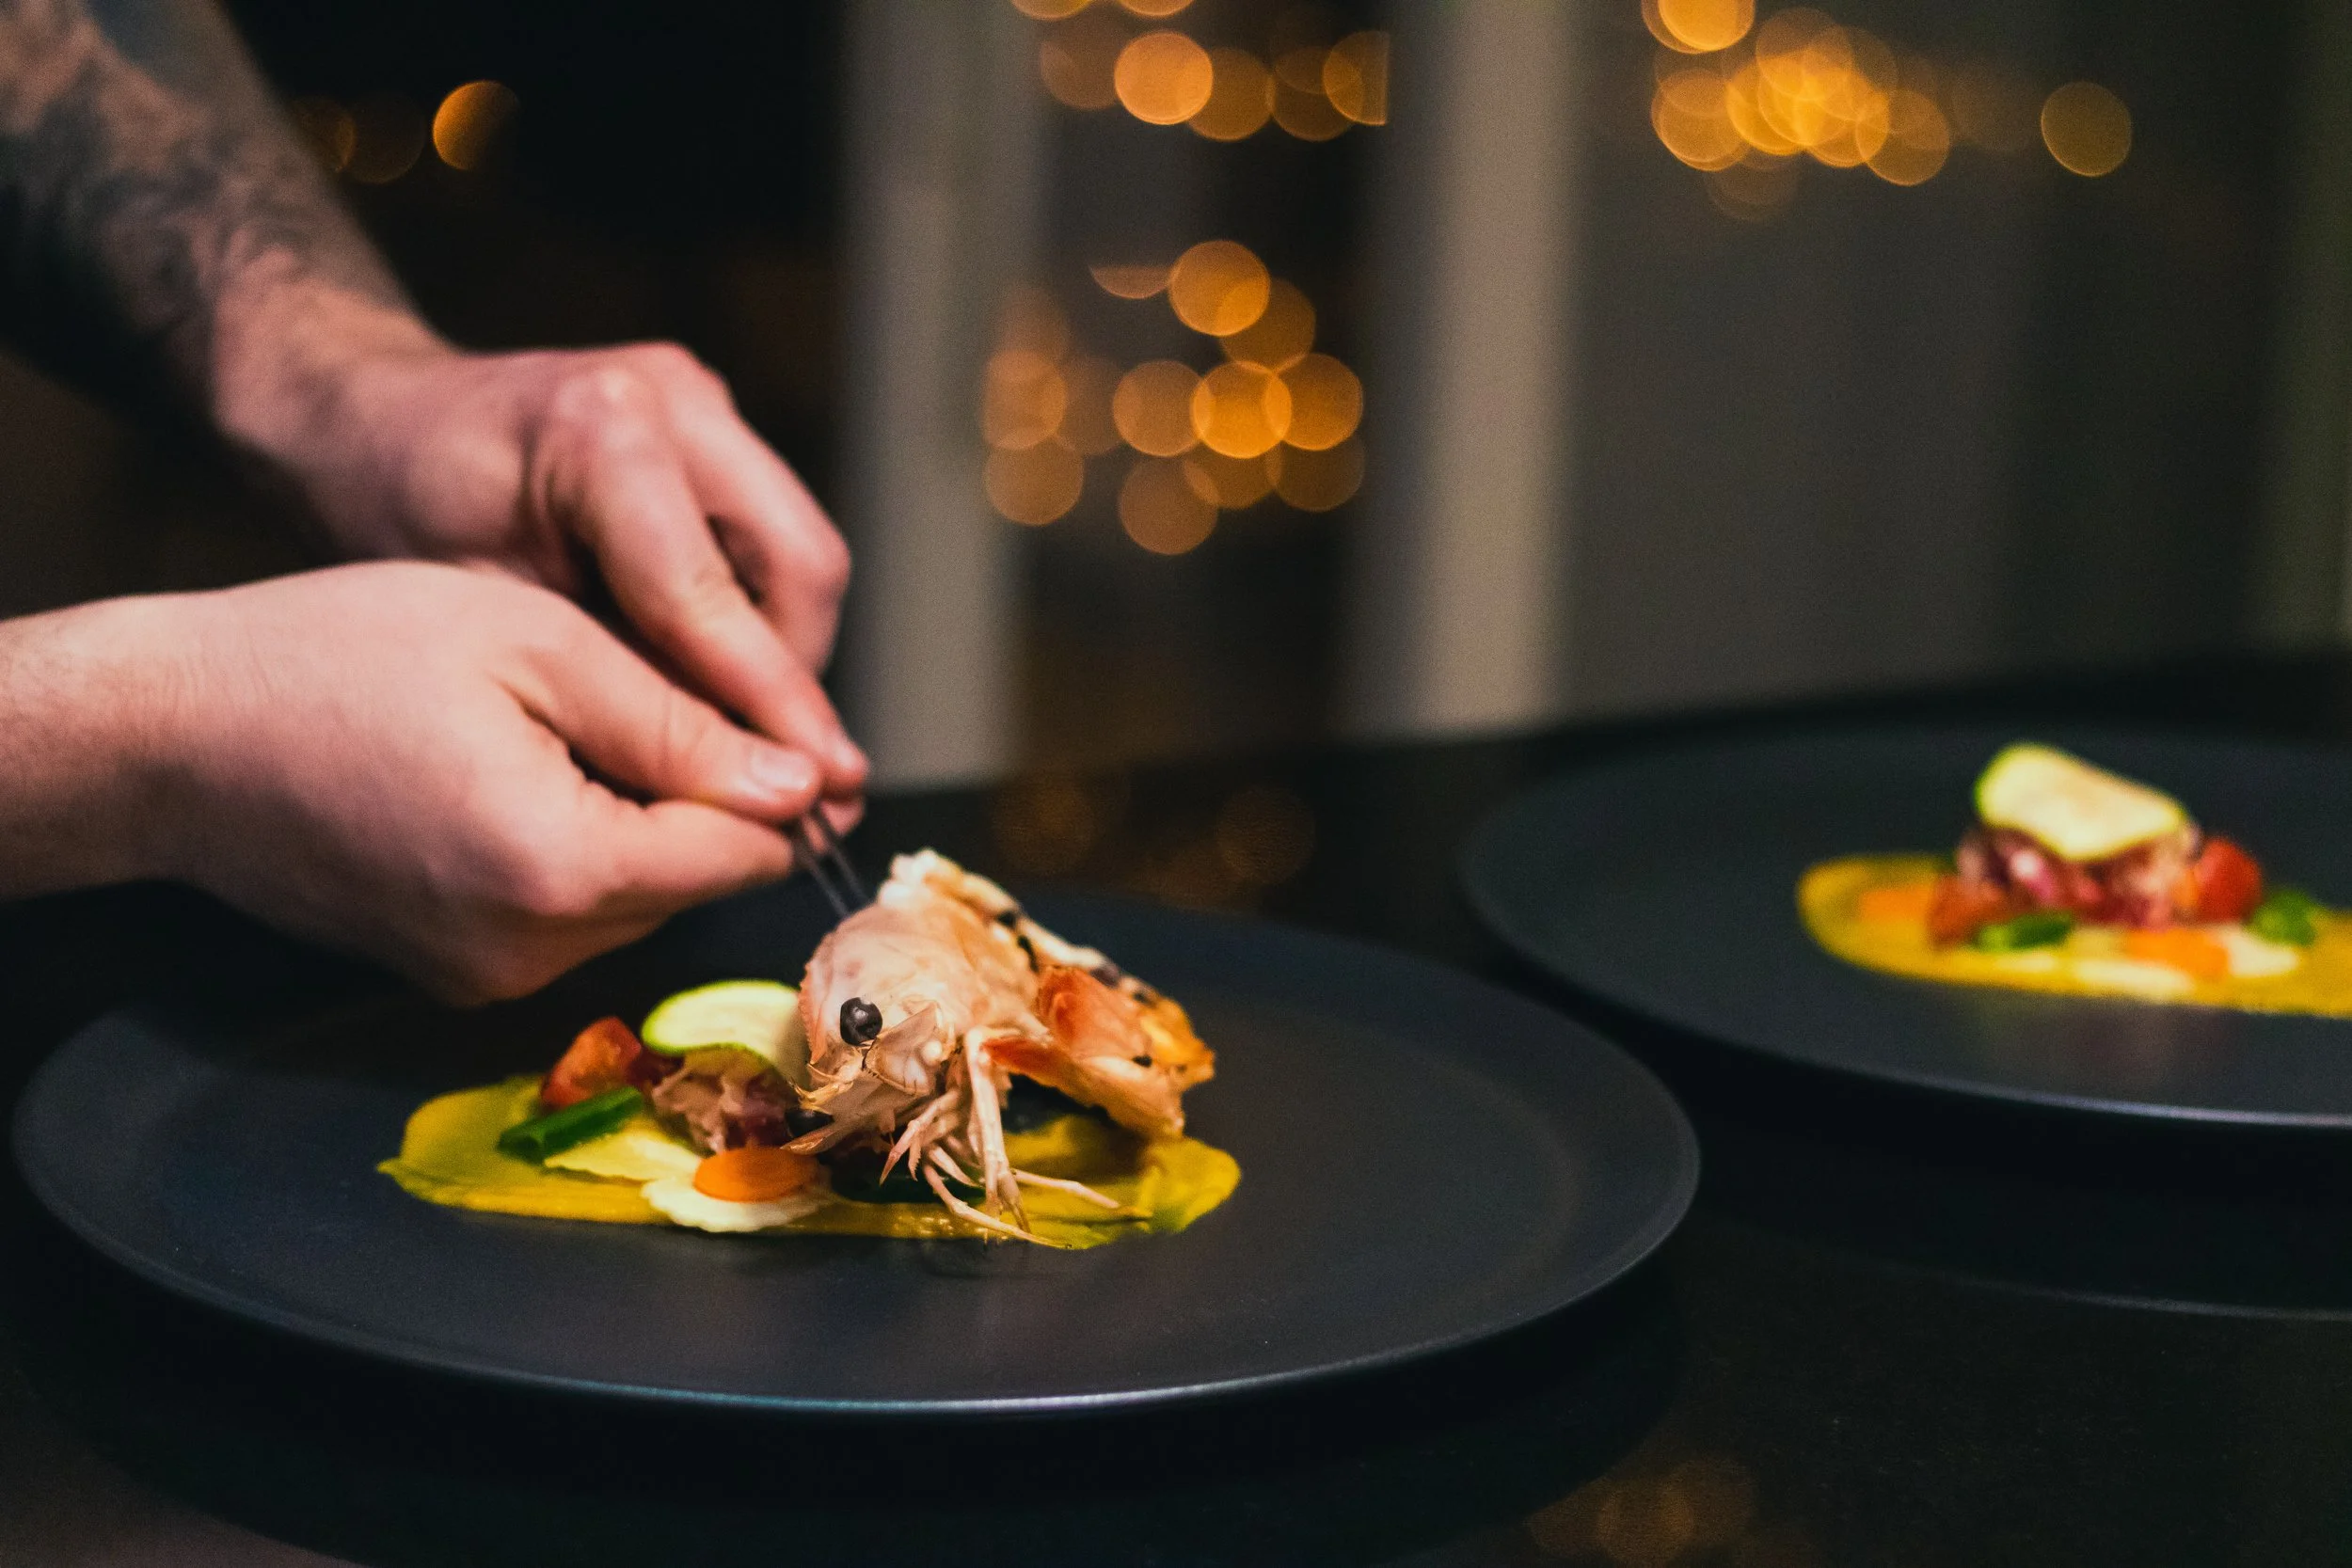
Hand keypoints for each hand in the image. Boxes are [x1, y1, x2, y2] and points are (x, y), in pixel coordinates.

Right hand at [129, 562, 826, 1001]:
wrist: (171, 737)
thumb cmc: (338, 658)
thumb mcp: (534, 644)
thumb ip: (681, 723)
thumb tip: (802, 785)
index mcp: (561, 868)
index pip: (744, 853)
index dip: (785, 791)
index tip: (795, 731)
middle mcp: (531, 951)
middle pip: (696, 883)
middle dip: (702, 801)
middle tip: (646, 699)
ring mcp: (488, 977)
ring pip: (637, 902)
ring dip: (637, 826)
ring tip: (558, 728)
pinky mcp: (455, 976)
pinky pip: (569, 917)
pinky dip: (575, 853)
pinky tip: (515, 777)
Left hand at [212, 297, 864, 801]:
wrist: (368, 418)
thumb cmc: (394, 512)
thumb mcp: (484, 621)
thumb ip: (607, 685)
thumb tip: (717, 782)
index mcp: (599, 432)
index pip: (710, 594)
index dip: (765, 704)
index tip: (808, 794)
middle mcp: (674, 400)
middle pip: (803, 563)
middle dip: (793, 679)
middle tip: (780, 775)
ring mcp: (705, 404)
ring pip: (803, 557)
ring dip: (781, 652)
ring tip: (745, 738)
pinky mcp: (716, 430)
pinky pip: (771, 543)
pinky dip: (754, 619)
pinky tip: (717, 683)